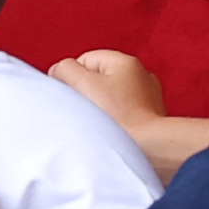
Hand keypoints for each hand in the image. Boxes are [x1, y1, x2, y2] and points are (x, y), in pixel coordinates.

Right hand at [50, 50, 167, 130]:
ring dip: (102, 108)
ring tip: (101, 122)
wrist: (148, 148)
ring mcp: (148, 97)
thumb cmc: (118, 116)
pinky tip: (113, 130)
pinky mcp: (149, 118)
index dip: (72, 77)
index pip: (86, 60)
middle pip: (99, 78)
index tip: (72, 96)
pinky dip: (116, 120)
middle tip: (85, 111)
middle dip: (87, 93)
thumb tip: (58, 70)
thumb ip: (66, 69)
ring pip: (112, 97)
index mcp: (125, 62)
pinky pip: (124, 113)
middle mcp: (141, 75)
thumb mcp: (83, 84)